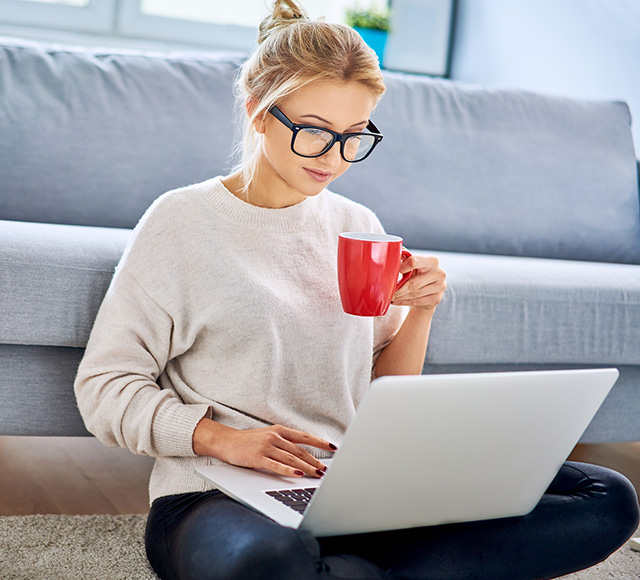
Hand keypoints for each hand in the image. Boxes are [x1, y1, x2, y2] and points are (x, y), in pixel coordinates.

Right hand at [193, 418, 335, 478]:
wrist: (226, 442)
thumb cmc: (248, 441)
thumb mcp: (268, 437)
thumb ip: (284, 443)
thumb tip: (303, 455)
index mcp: (279, 431)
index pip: (304, 437)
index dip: (320, 442)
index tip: (333, 447)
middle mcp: (275, 437)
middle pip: (300, 450)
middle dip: (315, 461)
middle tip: (327, 469)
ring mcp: (266, 447)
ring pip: (292, 458)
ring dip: (307, 467)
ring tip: (317, 474)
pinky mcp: (258, 457)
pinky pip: (277, 465)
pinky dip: (288, 470)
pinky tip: (298, 474)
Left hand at [392, 254, 446, 310]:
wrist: (429, 290)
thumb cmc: (418, 273)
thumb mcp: (413, 265)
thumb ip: (405, 258)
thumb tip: (393, 251)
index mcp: (432, 261)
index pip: (413, 262)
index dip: (401, 267)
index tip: (391, 272)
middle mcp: (439, 273)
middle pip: (413, 283)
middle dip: (398, 289)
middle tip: (387, 291)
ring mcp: (439, 287)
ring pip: (414, 294)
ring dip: (400, 296)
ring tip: (390, 296)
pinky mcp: (436, 299)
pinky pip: (417, 302)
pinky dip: (404, 302)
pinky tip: (396, 301)